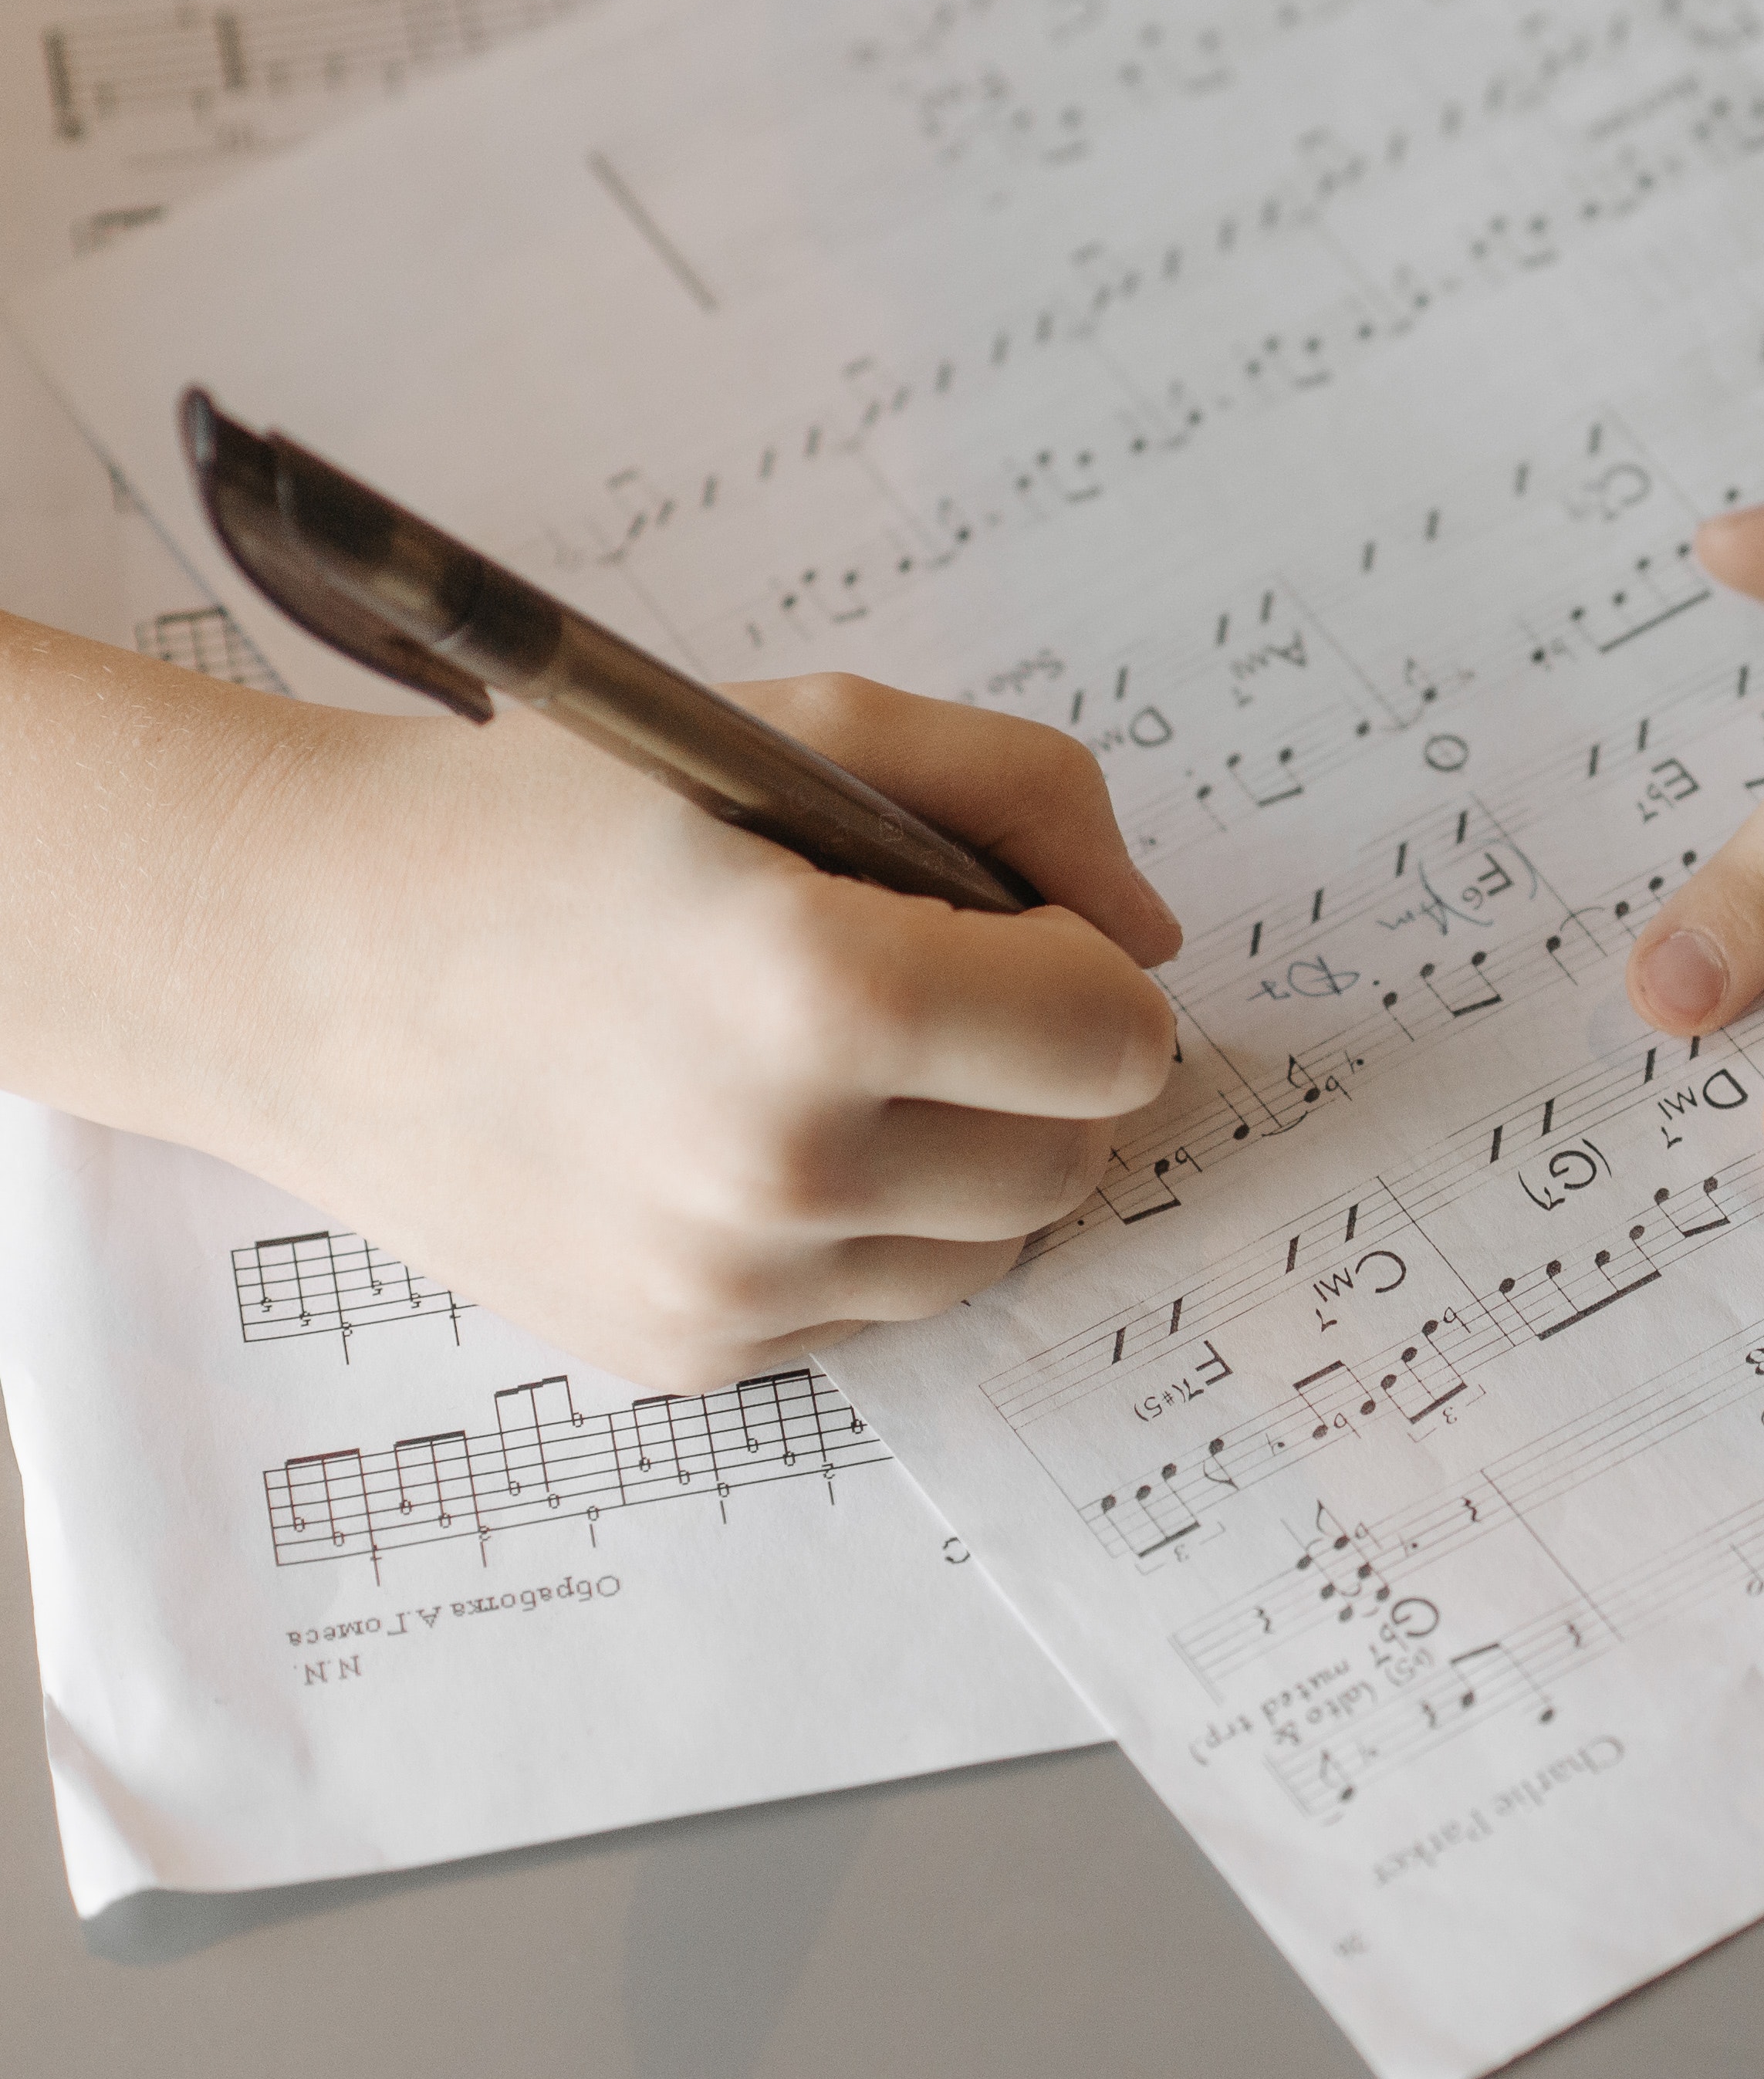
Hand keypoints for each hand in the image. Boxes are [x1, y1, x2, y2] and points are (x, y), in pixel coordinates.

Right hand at [193, 675, 1180, 1390]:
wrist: (297, 953)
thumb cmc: (551, 821)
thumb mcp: (797, 727)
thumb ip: (1022, 798)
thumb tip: (1152, 940)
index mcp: (824, 994)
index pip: (1118, 1039)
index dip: (1084, 969)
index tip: (1004, 931)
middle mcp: (782, 1162)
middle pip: (1075, 1155)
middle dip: (1038, 1070)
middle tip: (925, 994)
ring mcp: (731, 1278)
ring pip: (993, 1247)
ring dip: (962, 1158)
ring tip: (826, 1062)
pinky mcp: (688, 1352)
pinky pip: (876, 1308)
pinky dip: (858, 1228)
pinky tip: (743, 1133)